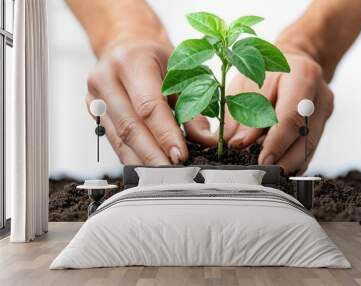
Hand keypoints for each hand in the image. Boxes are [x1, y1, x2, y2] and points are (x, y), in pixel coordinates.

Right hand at [86, 40, 216, 164]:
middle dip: (152, 154)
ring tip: (161, 175)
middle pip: (130, 126)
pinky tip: (145, 167)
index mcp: (131, 61)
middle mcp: (107, 78)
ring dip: (141, 160)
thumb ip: (192, 108)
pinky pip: (113, 140)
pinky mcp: (92, 111)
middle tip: (172, 173)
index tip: (180, 156)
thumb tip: (207, 140)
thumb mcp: (179, 73)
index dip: (165, 134)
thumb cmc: (155, 57)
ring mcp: (95, 96)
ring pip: (118, 137)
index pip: (149, 106)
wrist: (126, 45)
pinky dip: (131, 156)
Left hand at [225, 51, 333, 173]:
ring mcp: (325, 112)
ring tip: (271, 175)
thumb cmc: (265, 71)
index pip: (292, 115)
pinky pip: (309, 149)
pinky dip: (294, 161)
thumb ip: (242, 113)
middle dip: (285, 160)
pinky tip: (280, 168)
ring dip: (290, 164)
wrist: (292, 62)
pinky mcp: (322, 125)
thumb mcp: (248, 84)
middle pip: (307, 136)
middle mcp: (320, 95)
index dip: (277, 142)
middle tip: (266, 174)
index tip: (263, 160)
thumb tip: (236, 144)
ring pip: (310, 147)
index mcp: (303, 76)